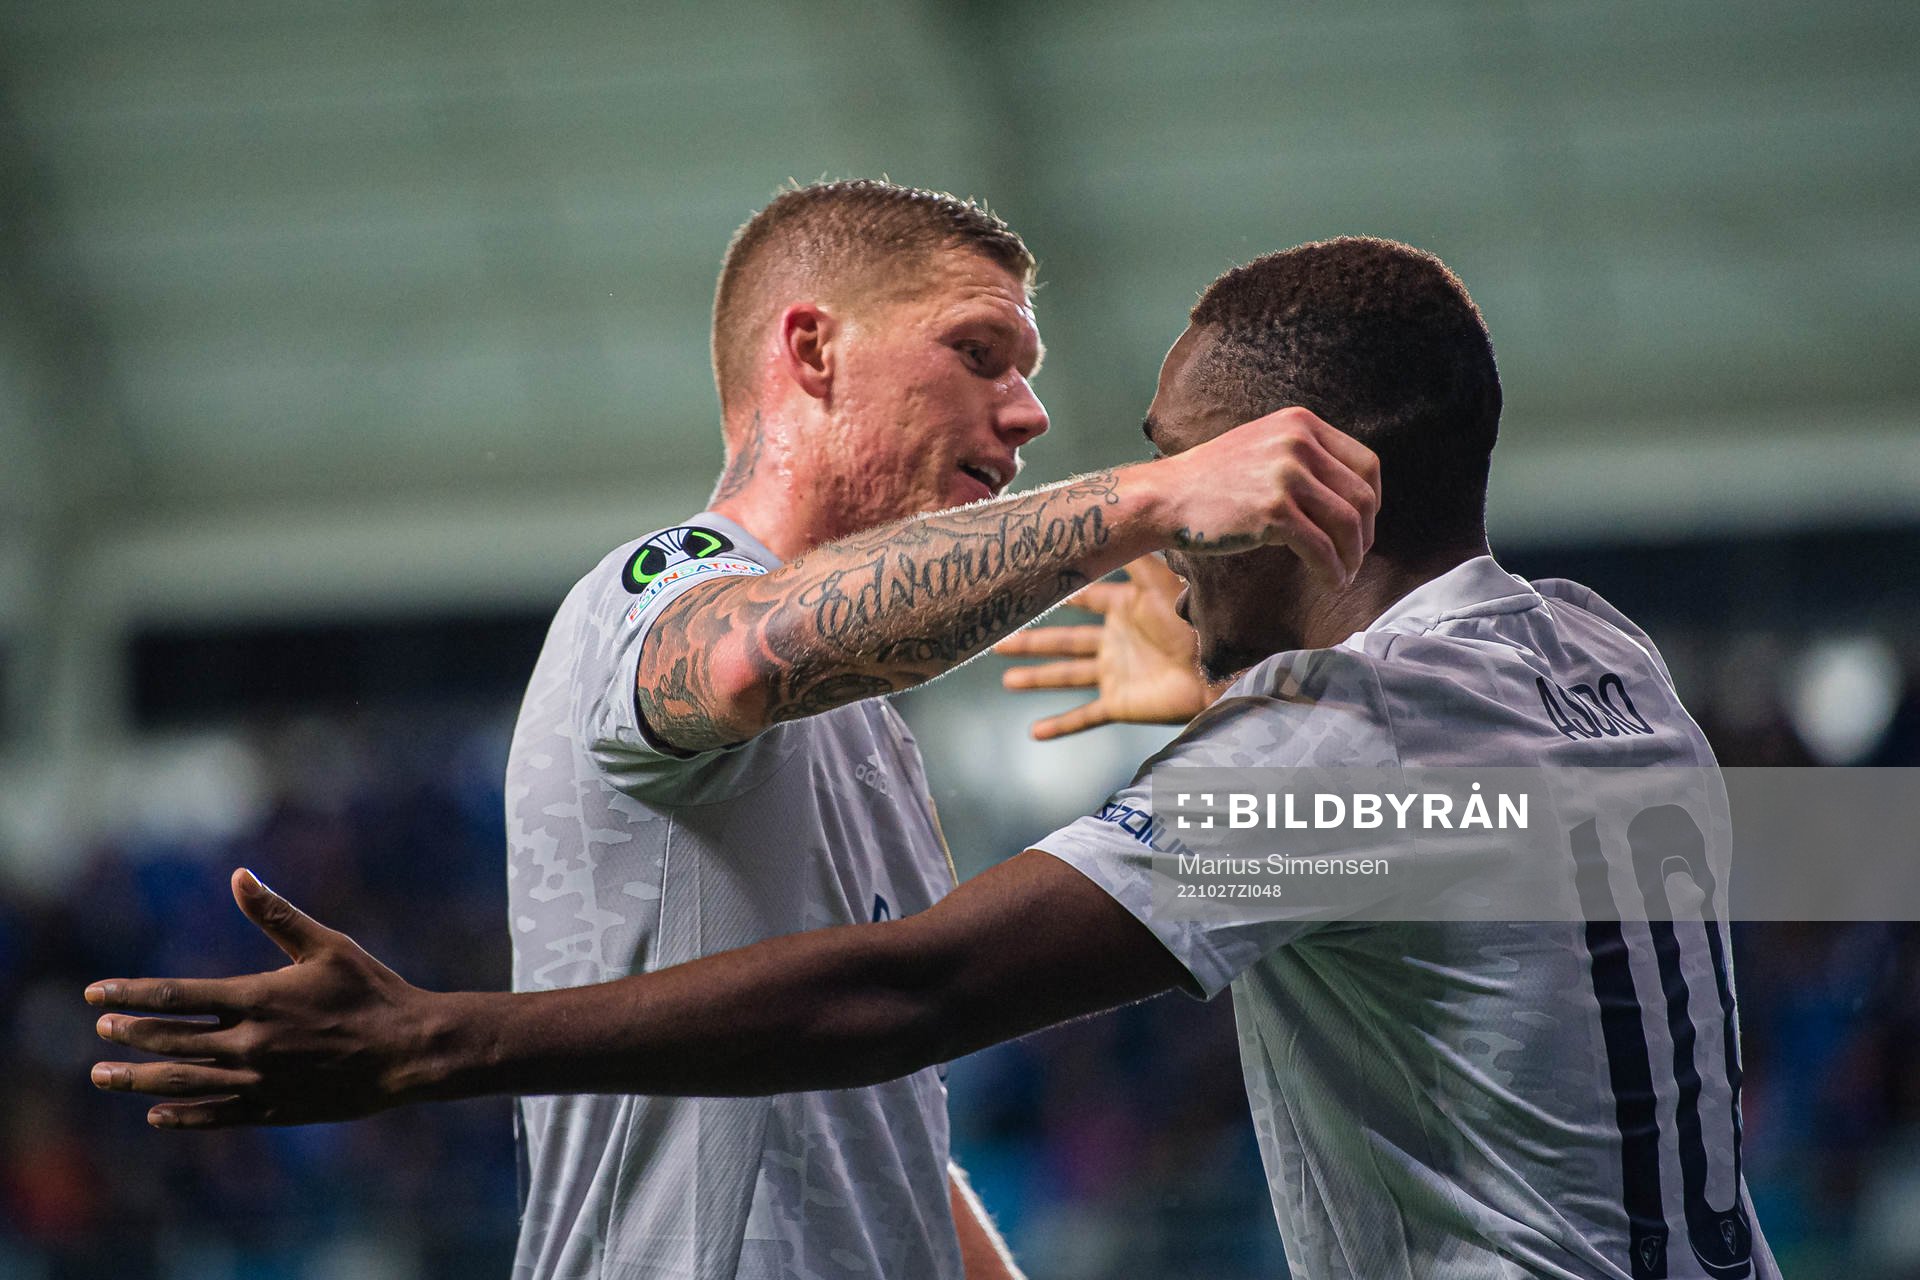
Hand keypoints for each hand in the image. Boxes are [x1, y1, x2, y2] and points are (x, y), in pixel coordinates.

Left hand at [87, 869, 435, 1128]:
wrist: (410, 1050)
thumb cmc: (371, 990)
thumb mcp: (327, 945)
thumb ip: (277, 915)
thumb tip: (240, 875)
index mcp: (259, 998)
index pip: (176, 995)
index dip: (131, 993)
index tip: (95, 995)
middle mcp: (251, 1042)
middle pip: (171, 1040)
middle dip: (130, 1034)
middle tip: (102, 1030)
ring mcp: (260, 1079)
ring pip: (183, 1081)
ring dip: (138, 1079)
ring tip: (104, 1076)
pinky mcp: (275, 1108)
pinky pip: (216, 1114)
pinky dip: (182, 1115)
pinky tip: (156, 1114)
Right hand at [993, 554, 1213, 738]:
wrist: (1217, 672)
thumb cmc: (1194, 623)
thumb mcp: (1160, 581)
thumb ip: (1135, 554)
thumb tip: (1112, 518)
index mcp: (1125, 608)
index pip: (1085, 598)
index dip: (1060, 593)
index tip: (1029, 584)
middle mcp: (1115, 640)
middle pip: (1064, 641)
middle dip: (1032, 641)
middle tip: (998, 639)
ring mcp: (1115, 673)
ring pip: (1066, 676)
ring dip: (1036, 678)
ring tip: (1007, 679)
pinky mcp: (1119, 703)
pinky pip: (1084, 717)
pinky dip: (1060, 726)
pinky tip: (1035, 732)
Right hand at [1150, 407, 1379, 581]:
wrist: (1166, 497)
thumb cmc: (1213, 481)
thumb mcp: (1264, 446)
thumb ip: (1305, 458)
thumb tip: (1352, 498)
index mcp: (1301, 423)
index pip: (1366, 463)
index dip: (1372, 501)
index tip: (1363, 526)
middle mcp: (1298, 442)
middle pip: (1362, 496)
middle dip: (1365, 535)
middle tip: (1355, 558)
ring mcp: (1286, 475)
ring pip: (1347, 525)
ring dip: (1351, 558)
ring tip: (1342, 575)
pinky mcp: (1274, 511)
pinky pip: (1322, 548)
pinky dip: (1332, 570)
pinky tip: (1329, 582)